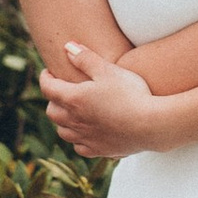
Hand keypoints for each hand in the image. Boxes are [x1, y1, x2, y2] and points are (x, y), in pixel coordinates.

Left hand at [41, 42, 164, 159]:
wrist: (152, 125)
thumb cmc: (131, 94)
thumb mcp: (109, 70)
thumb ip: (86, 58)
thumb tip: (68, 47)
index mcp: (74, 99)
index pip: (48, 88)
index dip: (45, 78)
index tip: (49, 72)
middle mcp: (75, 121)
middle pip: (52, 112)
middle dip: (53, 100)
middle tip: (62, 91)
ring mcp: (86, 138)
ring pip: (63, 131)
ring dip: (63, 121)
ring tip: (72, 112)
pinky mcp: (99, 150)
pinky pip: (79, 147)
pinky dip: (78, 139)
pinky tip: (86, 133)